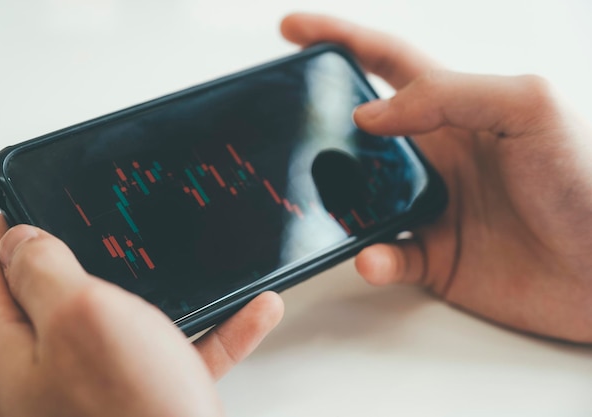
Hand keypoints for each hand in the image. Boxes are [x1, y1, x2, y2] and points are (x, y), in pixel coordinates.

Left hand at [0, 216, 283, 416]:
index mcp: (4, 350)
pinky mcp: (140, 400)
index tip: (39, 202)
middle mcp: (40, 373)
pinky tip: (251, 312)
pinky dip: (212, 330)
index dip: (9, 227)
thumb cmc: (129, 413)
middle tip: (115, 227)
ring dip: (168, 292)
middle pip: (54, 295)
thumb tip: (20, 240)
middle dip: (90, 256)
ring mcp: (92, 389)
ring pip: (127, 321)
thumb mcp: (81, 316)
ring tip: (192, 265)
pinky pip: (176, 352)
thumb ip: (42, 270)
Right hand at [281, 13, 591, 342]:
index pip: (386, 61)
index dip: (339, 38)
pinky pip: (386, 255)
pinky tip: (375, 257)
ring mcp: (431, 206)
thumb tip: (370, 115)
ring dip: (336, 202)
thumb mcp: (527, 107)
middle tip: (285, 127)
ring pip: (360, 198)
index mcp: (455, 109)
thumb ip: (447, 95)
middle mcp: (436, 154)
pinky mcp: (434, 256)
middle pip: (359, 132)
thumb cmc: (583, 180)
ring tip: (322, 204)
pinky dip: (373, 258)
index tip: (292, 28)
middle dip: (319, 126)